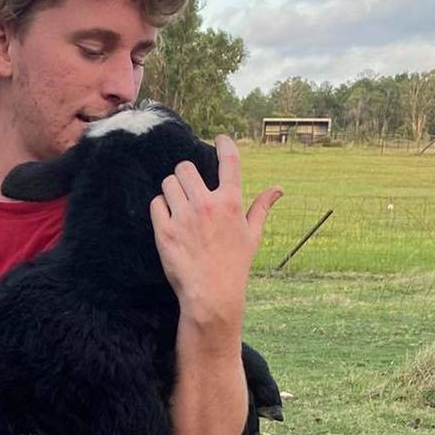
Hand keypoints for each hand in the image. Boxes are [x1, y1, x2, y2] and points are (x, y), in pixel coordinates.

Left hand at [150, 135, 281, 334]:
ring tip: (179, 205)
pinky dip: (161, 208)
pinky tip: (169, 219)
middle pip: (186, 167)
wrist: (211, 295)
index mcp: (231, 202)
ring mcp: (183, 216)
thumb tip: (278, 189)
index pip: (230, 161)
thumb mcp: (252, 235)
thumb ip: (261, 207)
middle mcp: (206, 205)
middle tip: (189, 188)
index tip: (219, 138)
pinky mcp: (164, 230)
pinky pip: (156, 203)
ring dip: (172, 190)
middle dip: (186, 175)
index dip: (224, 143)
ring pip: (168, 182)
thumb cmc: (234, 265)